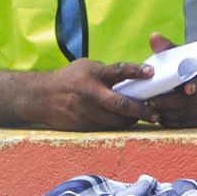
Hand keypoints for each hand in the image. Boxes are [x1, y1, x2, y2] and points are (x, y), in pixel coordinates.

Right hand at [34, 58, 152, 128]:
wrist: (41, 97)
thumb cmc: (67, 79)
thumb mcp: (86, 67)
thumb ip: (105, 72)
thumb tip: (128, 78)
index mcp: (94, 74)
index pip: (119, 71)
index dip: (136, 71)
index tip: (151, 73)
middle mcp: (91, 94)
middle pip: (121, 104)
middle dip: (140, 110)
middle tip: (155, 113)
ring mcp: (86, 112)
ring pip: (115, 121)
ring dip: (130, 120)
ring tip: (141, 118)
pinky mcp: (82, 126)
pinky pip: (104, 128)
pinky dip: (116, 126)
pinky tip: (123, 123)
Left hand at [143, 34, 196, 128]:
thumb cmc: (190, 65)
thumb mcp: (183, 55)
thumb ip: (168, 48)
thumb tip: (153, 37)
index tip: (188, 88)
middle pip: (193, 100)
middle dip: (170, 103)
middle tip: (151, 102)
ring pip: (190, 114)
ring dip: (169, 115)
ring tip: (152, 111)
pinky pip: (190, 124)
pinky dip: (175, 123)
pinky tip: (163, 120)